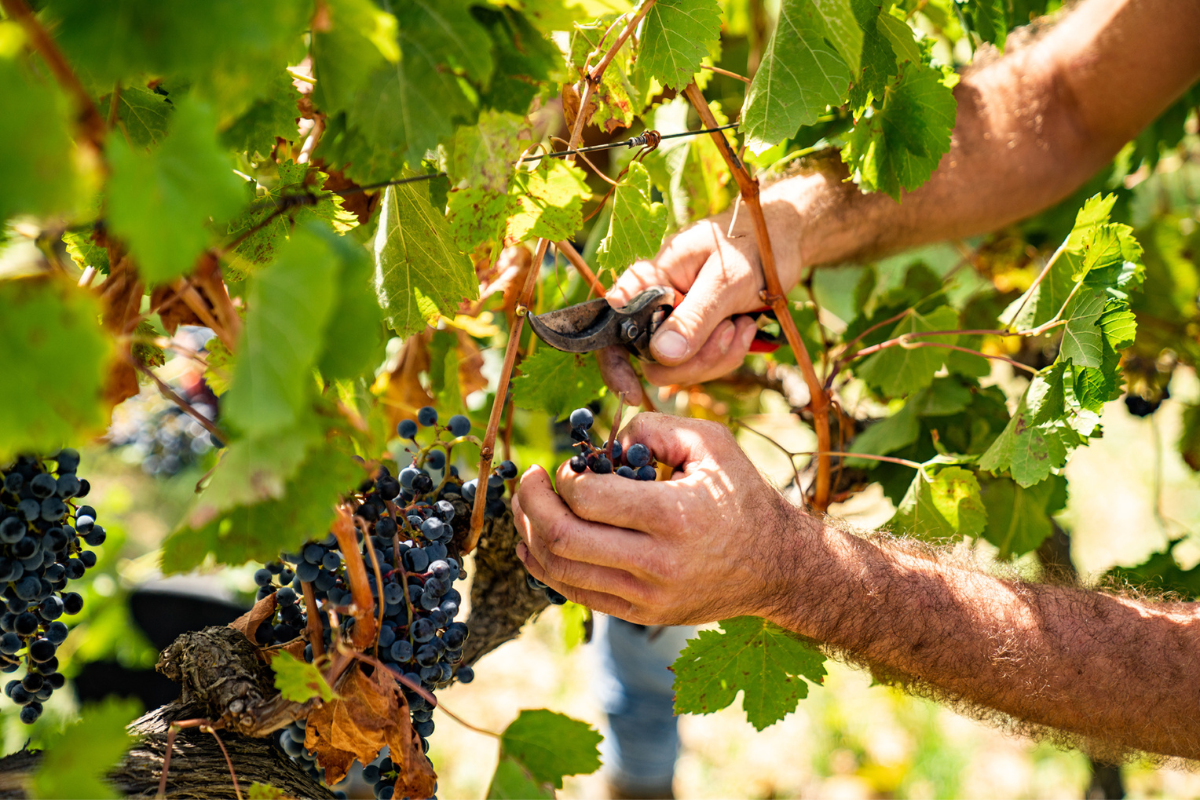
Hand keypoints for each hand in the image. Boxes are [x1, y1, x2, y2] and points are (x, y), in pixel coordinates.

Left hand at [512, 413, 813, 624]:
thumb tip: (605, 443)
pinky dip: (546, 568)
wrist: (777, 565)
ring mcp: (648, 596)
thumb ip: (654, 426)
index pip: (588, 499)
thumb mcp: (710, 442)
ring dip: (530, 536)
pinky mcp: (642, 614)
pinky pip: (578, 595)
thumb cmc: (741, 495)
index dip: (564, 478)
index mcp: (674, 515)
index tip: (566, 467)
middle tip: (528, 481)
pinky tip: (533, 543)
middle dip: (532, 505)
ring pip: (562, 572)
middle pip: (563, 538)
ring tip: (526, 508)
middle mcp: (658, 562)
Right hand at [597, 217, 765, 404]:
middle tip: (727, 331)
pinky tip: (744, 327)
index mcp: (649, 280)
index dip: (615, 363)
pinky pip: (702, 365)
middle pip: (651, 359)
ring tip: (741, 323)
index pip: (613, 326)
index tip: (633, 393)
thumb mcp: (726, 282)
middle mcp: (656, 305)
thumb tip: (660, 356)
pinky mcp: (699, 335)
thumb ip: (693, 318)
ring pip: (679, 368)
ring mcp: (677, 323)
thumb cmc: (752, 246)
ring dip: (716, 356)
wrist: (782, 241)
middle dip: (692, 360)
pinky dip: (727, 356)